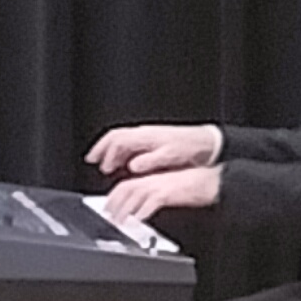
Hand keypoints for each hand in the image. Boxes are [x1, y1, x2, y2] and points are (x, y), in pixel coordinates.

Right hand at [89, 120, 219, 178]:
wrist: (205, 142)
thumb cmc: (189, 148)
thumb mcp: (169, 156)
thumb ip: (149, 161)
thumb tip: (132, 166)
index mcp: (145, 136)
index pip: (116, 140)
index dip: (103, 151)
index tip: (97, 162)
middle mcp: (145, 134)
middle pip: (116, 138)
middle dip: (103, 149)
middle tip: (95, 162)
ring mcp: (149, 136)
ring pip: (123, 140)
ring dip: (112, 152)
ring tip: (107, 164)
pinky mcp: (155, 140)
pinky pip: (132, 144)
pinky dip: (123, 152)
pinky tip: (125, 162)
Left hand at [105, 165, 218, 221]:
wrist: (210, 182)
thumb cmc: (193, 186)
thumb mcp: (168, 190)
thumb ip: (153, 196)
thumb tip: (140, 210)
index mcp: (152, 179)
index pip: (126, 185)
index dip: (114, 196)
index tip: (107, 207)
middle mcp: (153, 181)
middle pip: (126, 190)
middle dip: (114, 204)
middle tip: (108, 217)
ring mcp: (160, 186)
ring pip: (135, 195)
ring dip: (125, 210)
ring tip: (119, 222)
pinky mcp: (169, 193)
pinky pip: (151, 202)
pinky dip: (143, 211)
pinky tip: (139, 220)